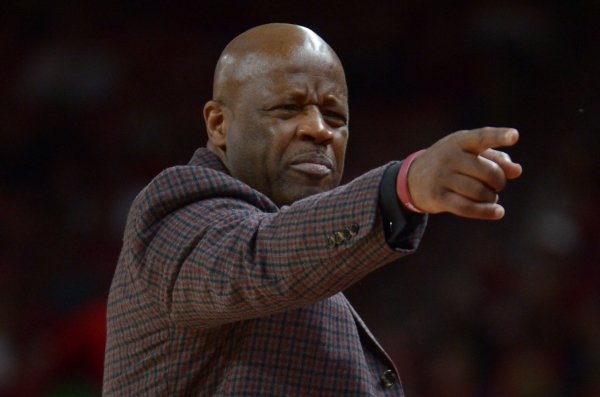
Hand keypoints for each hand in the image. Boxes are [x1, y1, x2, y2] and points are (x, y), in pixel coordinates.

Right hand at [407, 127, 522, 219]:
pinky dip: (485, 211)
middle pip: (487, 172)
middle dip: (499, 181)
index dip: (499, 137)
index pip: (481, 137)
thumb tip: (516, 171)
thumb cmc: (451, 163)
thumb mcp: (469, 153)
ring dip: (491, 197)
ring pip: (479, 192)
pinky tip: (498, 212)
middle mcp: (449, 157)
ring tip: (488, 195)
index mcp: (459, 141)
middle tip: (496, 184)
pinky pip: (467, 207)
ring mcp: (442, 177)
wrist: (413, 178)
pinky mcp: (438, 196)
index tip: (514, 136)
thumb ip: (496, 158)